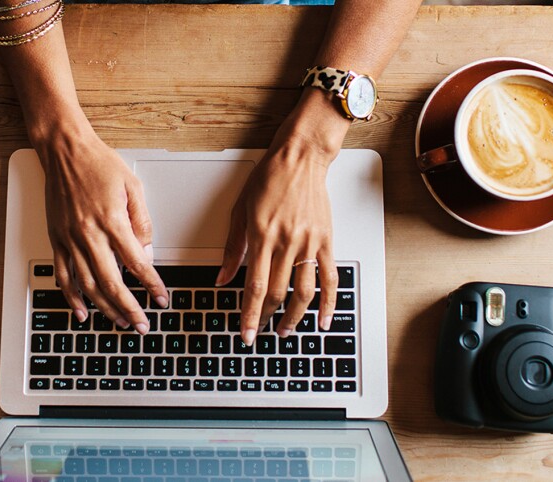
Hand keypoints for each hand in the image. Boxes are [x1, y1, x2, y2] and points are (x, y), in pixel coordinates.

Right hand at [34, 123, 167, 333]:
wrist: (64, 150)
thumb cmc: (99, 164)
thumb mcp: (133, 187)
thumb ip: (142, 222)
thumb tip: (147, 253)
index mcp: (112, 221)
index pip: (136, 263)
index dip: (151, 285)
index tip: (161, 300)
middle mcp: (89, 234)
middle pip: (112, 282)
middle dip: (129, 308)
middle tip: (142, 324)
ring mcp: (69, 239)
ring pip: (87, 284)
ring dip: (105, 307)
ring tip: (120, 321)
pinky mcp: (56, 239)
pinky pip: (62, 274)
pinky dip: (72, 297)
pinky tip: (82, 311)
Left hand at [218, 90, 348, 344]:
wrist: (301, 157)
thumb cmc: (269, 178)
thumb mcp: (240, 210)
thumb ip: (232, 248)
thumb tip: (222, 278)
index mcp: (261, 235)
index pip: (254, 285)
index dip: (248, 314)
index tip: (245, 332)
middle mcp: (286, 242)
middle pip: (276, 292)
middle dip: (265, 318)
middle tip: (258, 332)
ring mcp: (308, 243)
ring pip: (303, 291)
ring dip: (293, 317)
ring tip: (284, 330)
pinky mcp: (326, 240)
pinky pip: (330, 278)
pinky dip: (328, 302)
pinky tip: (322, 320)